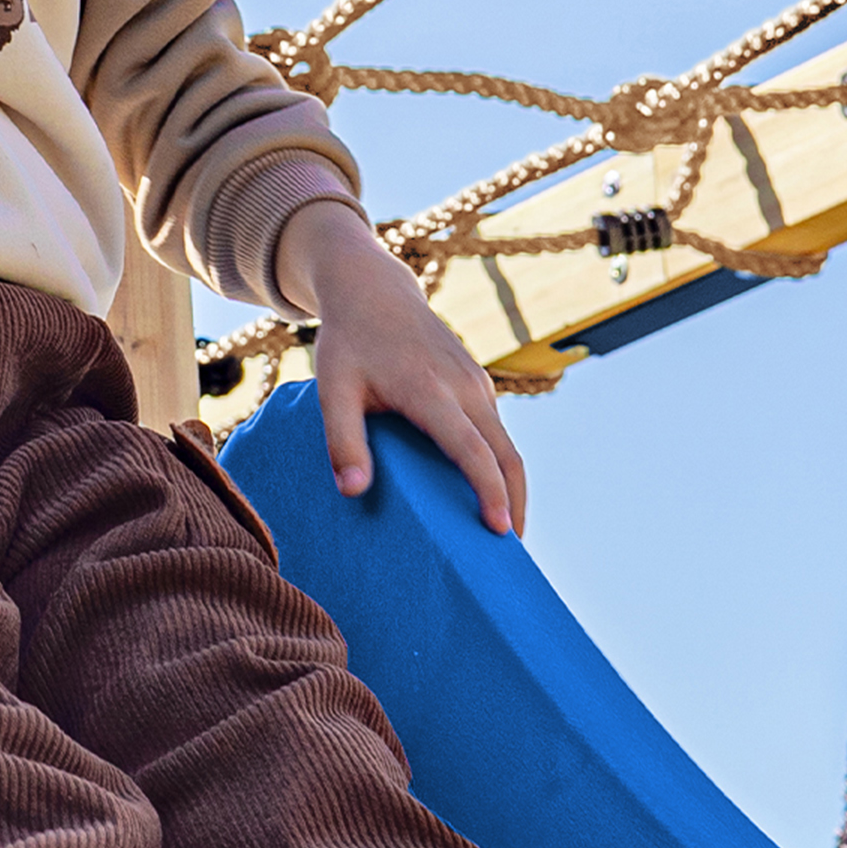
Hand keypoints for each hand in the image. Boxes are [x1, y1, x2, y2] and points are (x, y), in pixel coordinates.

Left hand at [286, 201, 527, 536]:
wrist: (373, 291)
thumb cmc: (347, 344)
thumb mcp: (332, 390)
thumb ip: (341, 440)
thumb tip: (353, 492)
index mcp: (430, 390)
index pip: (472, 449)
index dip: (489, 491)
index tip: (500, 532)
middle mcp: (465, 386)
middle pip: (507, 455)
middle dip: (514, 504)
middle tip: (508, 556)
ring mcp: (477, 383)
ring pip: (508, 445)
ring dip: (512, 489)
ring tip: (502, 535)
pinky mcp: (478, 383)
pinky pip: (498, 432)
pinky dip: (501, 467)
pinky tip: (487, 495)